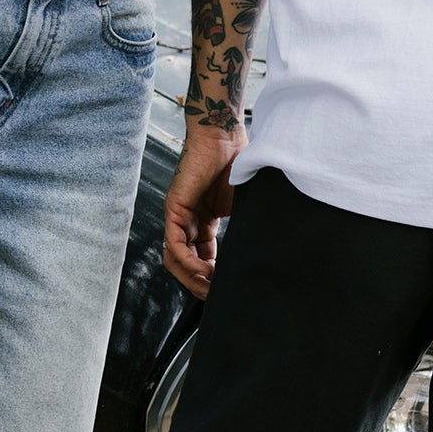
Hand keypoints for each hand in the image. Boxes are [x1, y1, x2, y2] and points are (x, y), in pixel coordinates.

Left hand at [163, 126, 244, 297]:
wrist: (224, 134)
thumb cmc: (237, 160)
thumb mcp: (243, 203)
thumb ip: (245, 227)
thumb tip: (259, 255)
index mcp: (204, 219)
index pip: (202, 257)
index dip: (213, 276)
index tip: (228, 287)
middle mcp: (189, 220)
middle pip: (186, 263)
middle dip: (201, 284)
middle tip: (217, 297)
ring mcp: (179, 215)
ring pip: (175, 259)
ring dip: (191, 279)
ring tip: (211, 289)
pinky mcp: (173, 208)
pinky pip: (174, 245)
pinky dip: (187, 263)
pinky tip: (204, 272)